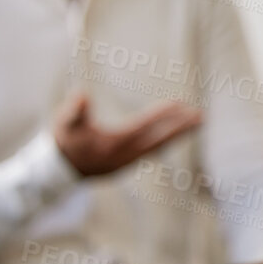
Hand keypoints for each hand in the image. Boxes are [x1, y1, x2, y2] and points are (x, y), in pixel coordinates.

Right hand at [52, 91, 200, 176]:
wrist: (60, 170)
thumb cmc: (65, 141)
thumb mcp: (65, 123)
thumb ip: (74, 110)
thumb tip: (81, 94)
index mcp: (112, 145)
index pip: (142, 127)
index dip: (160, 116)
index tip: (178, 104)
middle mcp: (125, 155)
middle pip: (158, 139)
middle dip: (179, 128)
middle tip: (201, 116)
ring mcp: (128, 161)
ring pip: (159, 145)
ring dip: (178, 133)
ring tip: (198, 121)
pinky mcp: (129, 163)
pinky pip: (154, 149)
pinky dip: (167, 139)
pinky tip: (179, 132)